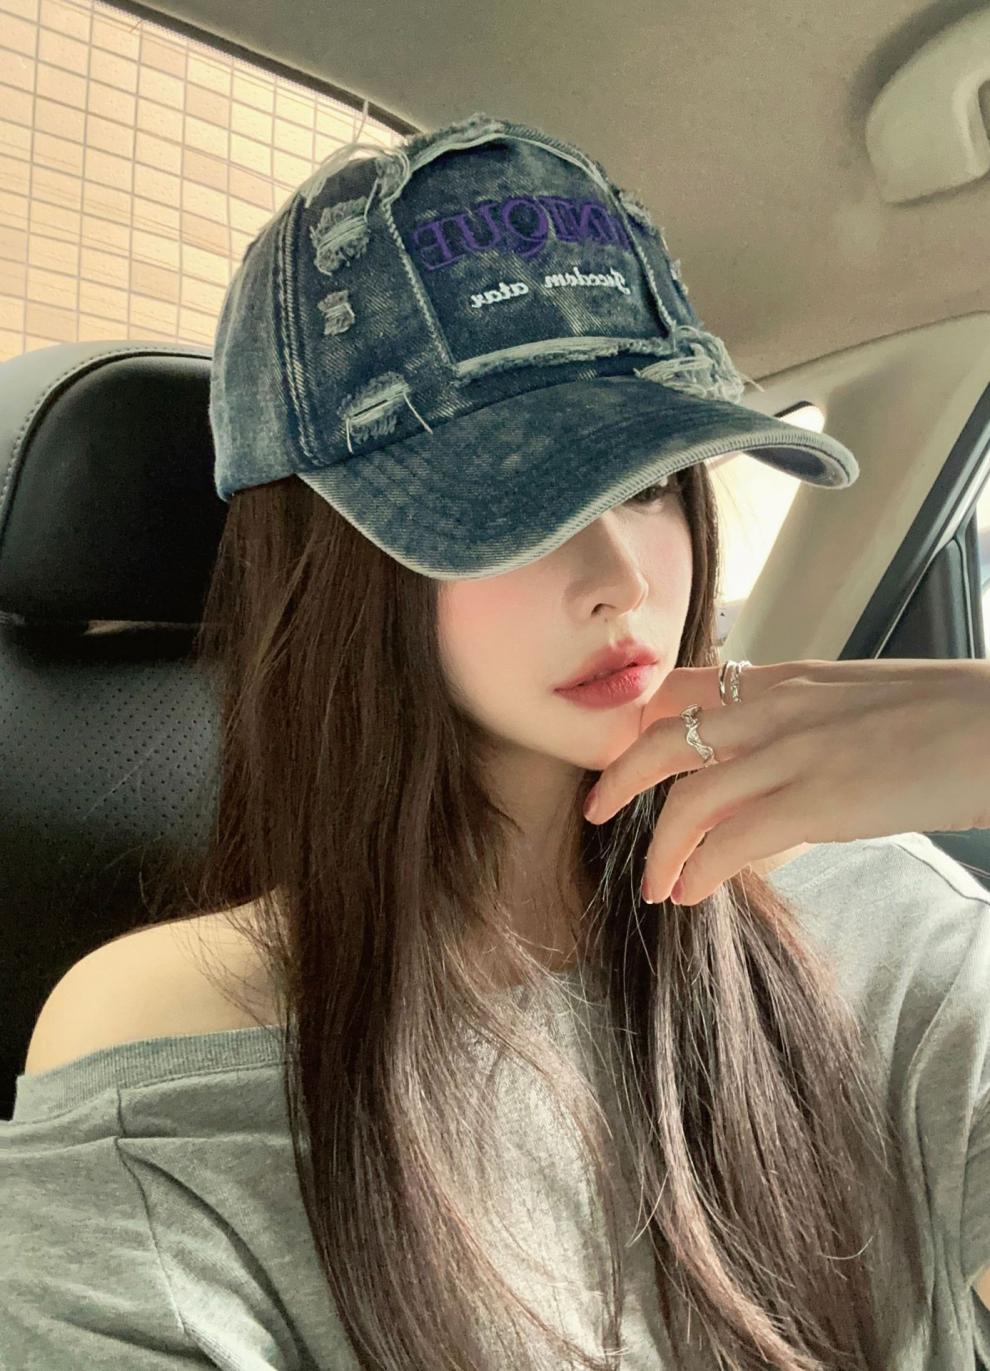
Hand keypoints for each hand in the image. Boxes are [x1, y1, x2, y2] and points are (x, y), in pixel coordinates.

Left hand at [582, 656, 989, 905]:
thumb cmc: (945, 720)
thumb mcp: (856, 705)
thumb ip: (800, 730)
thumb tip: (765, 779)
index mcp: (787, 679)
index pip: (686, 686)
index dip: (643, 722)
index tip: (624, 756)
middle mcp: (778, 707)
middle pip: (663, 738)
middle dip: (619, 778)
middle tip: (595, 812)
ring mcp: (795, 751)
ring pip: (690, 800)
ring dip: (660, 849)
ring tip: (655, 885)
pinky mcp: (821, 799)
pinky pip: (732, 839)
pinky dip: (700, 870)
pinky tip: (691, 893)